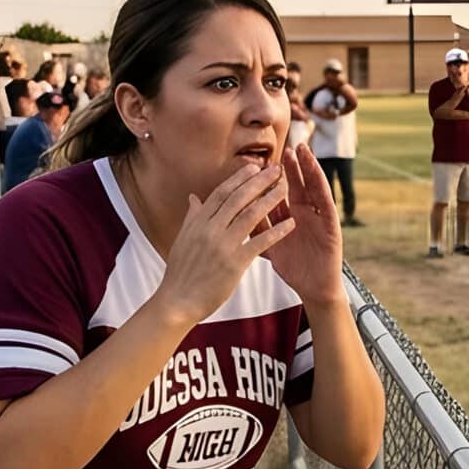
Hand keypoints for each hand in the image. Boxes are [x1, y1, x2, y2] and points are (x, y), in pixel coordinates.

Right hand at [149, 157, 294, 324]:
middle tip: (276, 169)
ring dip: (270, 199)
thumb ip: (192, 217)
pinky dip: (276, 231)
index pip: (221, 193)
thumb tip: (193, 197)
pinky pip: (260, 242)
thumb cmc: (181, 273)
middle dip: (259, 181)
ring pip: (251, 215)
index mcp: (198, 222)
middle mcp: (210, 229)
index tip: (254, 167)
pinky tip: (291, 224)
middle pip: (238, 198)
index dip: (239, 179)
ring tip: (286, 188)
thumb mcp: (183, 240)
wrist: (177, 301)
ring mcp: (222, 244)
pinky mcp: (234, 262)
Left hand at [260, 144, 345, 301]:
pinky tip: (318, 176)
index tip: (259, 159)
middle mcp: (304, 214)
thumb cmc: (293, 268)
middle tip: (283, 146)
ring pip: (312, 188)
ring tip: (302, 151)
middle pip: (296, 185)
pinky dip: (322, 189)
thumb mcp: (269, 245)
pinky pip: (326, 204)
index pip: (278, 191)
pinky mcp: (331, 226)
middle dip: (290, 166)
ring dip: (308, 169)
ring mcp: (319, 218)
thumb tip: (233, 218)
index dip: (270, 176)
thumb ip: (255, 229)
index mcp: (288, 217)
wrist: (313, 288)